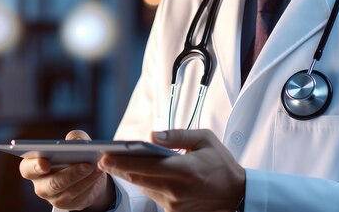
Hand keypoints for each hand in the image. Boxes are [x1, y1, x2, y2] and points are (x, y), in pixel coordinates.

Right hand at [19, 130, 114, 210]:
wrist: (87, 173)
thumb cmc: (74, 154)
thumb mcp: (76, 142)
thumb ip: (74, 137)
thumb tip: (75, 140)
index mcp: (34, 165)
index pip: (27, 168)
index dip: (35, 166)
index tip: (45, 163)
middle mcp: (40, 184)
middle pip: (51, 184)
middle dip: (71, 174)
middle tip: (87, 164)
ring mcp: (53, 197)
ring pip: (68, 191)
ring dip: (85, 178)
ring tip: (97, 167)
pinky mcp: (68, 205)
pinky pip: (79, 196)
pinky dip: (90, 183)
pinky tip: (98, 174)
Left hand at [98, 129, 244, 211]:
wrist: (237, 196)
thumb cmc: (221, 164)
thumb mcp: (205, 139)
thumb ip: (177, 135)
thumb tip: (151, 136)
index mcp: (185, 169)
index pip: (147, 165)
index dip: (123, 161)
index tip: (105, 155)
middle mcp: (178, 189)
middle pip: (139, 179)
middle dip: (118, 169)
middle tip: (101, 160)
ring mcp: (175, 204)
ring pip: (144, 188)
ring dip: (129, 176)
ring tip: (113, 164)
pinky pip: (154, 196)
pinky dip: (144, 185)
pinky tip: (134, 175)